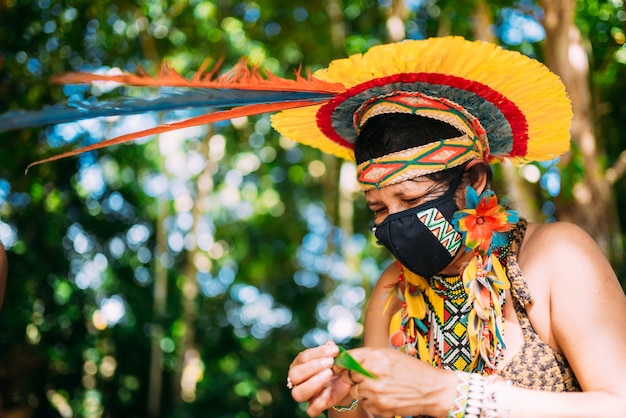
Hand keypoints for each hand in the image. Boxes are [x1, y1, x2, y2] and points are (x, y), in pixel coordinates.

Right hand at [288, 341, 351, 416]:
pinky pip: (310, 410)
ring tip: (329, 374)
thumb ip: (331, 351)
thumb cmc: (336, 366)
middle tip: (330, 362)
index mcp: (300, 364)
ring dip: (314, 383)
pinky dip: (318, 402)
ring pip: (298, 393)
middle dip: (313, 367)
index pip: (303, 357)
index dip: (318, 353)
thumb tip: (330, 344)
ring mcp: (305, 395)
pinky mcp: (314, 408)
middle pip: (294, 375)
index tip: (335, 350)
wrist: (346, 383)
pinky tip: (329, 391)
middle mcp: (298, 380)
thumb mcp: (335, 356)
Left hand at [339, 347, 455, 416]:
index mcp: (375, 356)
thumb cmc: (413, 370)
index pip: (347, 359)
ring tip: (380, 387)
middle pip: (348, 376)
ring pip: (355, 392)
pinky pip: (366, 404)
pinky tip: (386, 396)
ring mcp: (375, 391)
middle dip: (353, 378)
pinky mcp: (379, 406)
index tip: (342, 366)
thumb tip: (348, 359)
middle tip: (364, 378)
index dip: (343, 363)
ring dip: (363, 390)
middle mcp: (373, 372)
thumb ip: (369, 356)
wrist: (433, 389)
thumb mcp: (391, 355)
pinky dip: (372, 401)